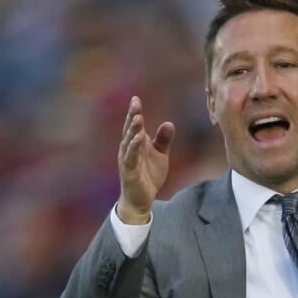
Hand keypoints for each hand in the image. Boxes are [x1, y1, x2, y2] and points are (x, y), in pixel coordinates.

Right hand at [118, 96, 174, 223]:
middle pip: (130, 130)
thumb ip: (163, 140)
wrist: (142, 199)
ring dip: (133, 130)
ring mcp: (127, 161)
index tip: (136, 98)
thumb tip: (169, 123)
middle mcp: (128, 150)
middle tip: (135, 103)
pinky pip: (131, 158)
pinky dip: (134, 148)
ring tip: (137, 118)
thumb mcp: (160, 155)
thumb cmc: (148, 175)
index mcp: (135, 144)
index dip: (135, 112)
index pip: (135, 126)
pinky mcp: (130, 172)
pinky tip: (138, 139)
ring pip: (129, 142)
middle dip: (132, 116)